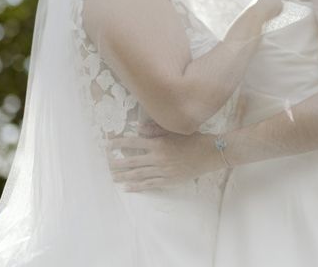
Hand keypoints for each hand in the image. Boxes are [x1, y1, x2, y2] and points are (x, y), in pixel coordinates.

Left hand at [108, 130, 222, 191]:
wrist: (210, 153)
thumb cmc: (194, 138)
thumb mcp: (175, 130)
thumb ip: (155, 129)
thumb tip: (138, 129)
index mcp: (159, 143)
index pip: (133, 143)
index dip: (119, 143)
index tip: (109, 145)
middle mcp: (158, 158)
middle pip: (132, 161)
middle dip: (118, 163)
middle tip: (107, 165)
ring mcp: (163, 171)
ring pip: (138, 175)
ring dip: (124, 176)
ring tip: (113, 177)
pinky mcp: (168, 180)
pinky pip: (149, 184)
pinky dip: (137, 186)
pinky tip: (128, 188)